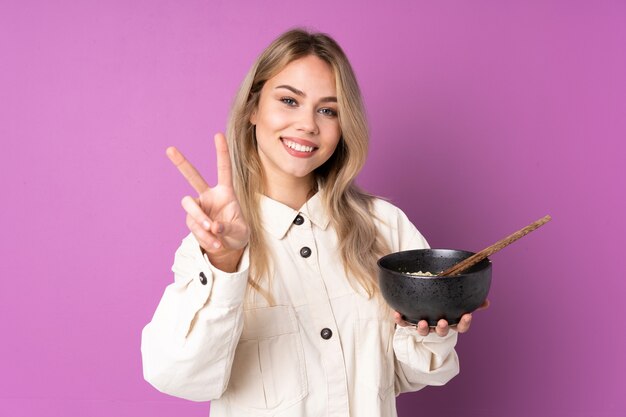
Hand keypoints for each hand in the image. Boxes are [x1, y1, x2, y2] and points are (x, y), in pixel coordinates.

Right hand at [167, 133, 249, 270]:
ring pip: (190, 205)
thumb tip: (214, 226)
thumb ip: (229, 228)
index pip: (223, 169)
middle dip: (181, 163)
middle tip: (169, 149)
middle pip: (193, 177)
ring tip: (213, 232)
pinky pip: (194, 226)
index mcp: (225, 192)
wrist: (226, 249)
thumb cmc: (237, 235)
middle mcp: (209, 196)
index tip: (217, 134)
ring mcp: (198, 208)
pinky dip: (205, 237)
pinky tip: (215, 243)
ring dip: (200, 219)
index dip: (221, 152)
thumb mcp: (240, 232)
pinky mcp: (191, 221)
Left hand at [393, 299, 489, 336]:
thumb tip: (486, 302)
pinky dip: (400, 320)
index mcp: (450, 321)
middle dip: (442, 328)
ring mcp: (423, 325)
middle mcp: (436, 325)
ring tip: (421, 322)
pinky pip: (404, 323)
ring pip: (423, 330)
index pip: (460, 326)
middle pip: (441, 331)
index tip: (468, 316)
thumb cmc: (443, 303)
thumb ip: (471, 301)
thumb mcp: (456, 301)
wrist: (421, 305)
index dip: (464, 323)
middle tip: (442, 322)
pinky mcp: (409, 322)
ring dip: (422, 328)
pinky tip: (397, 313)